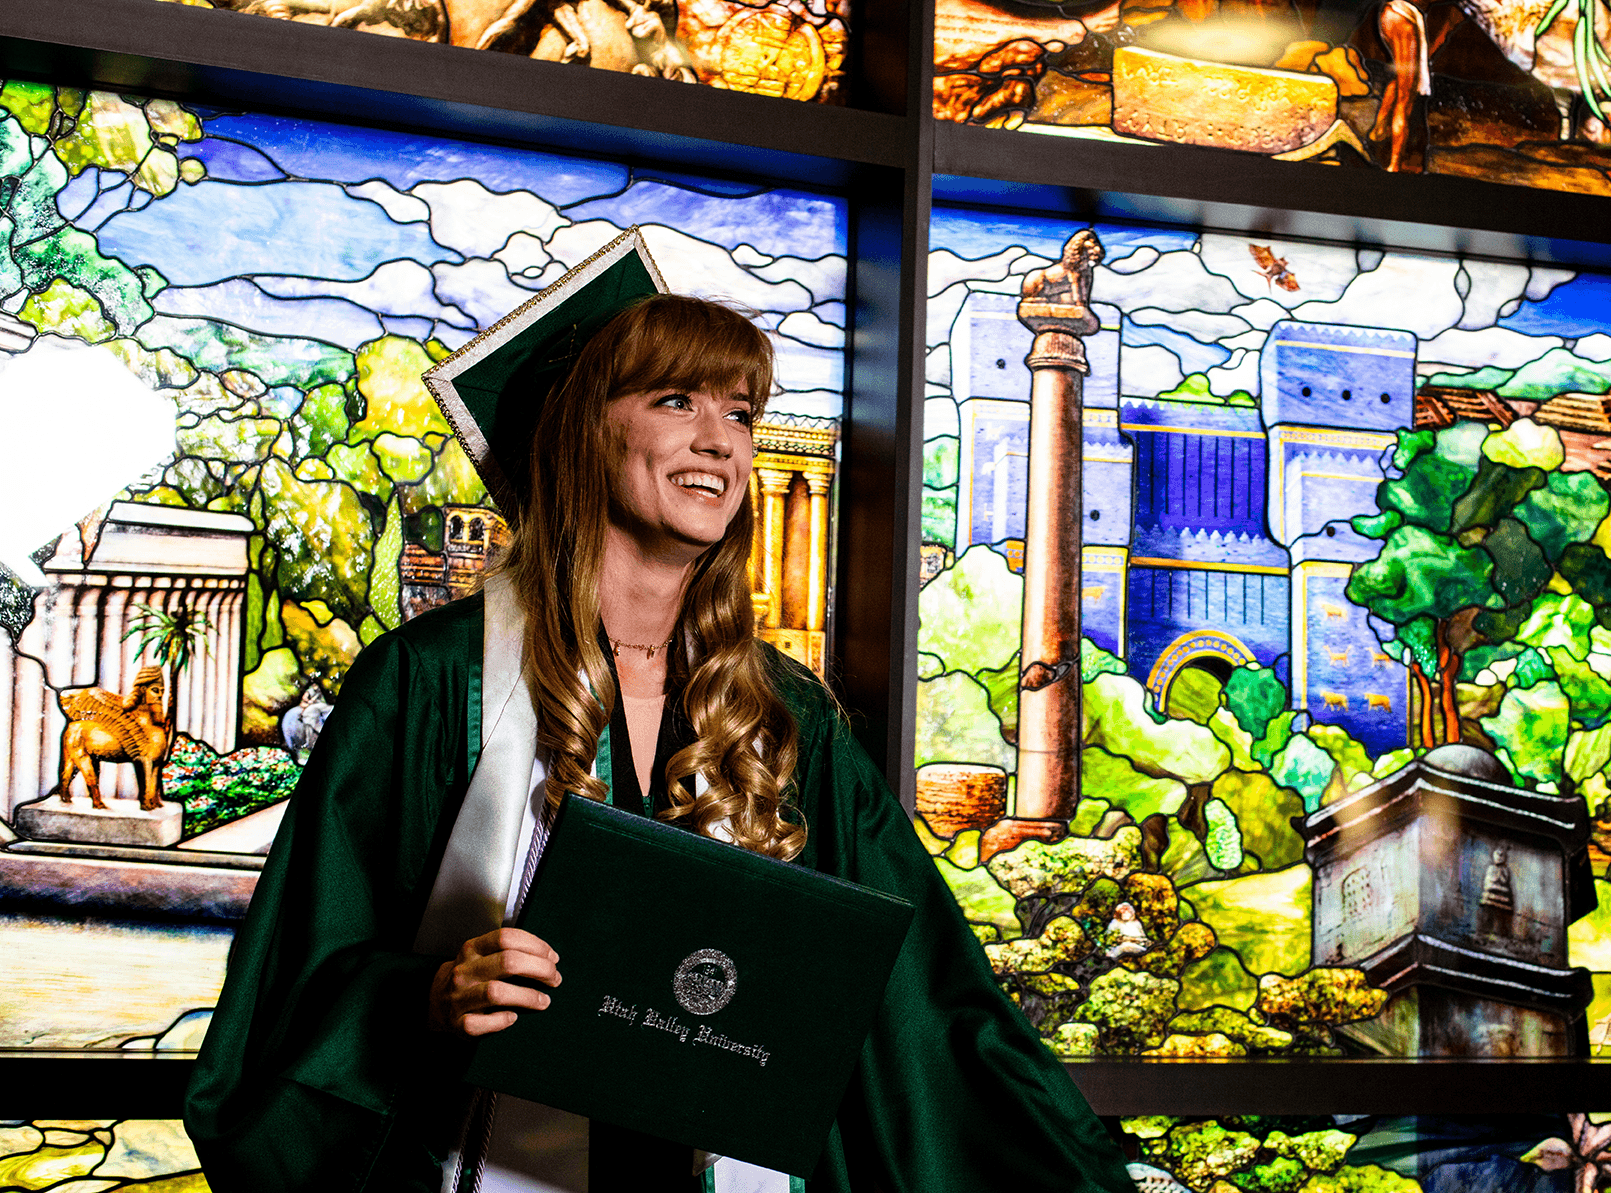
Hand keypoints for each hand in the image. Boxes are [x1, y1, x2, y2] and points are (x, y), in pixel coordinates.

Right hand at [427, 927, 561, 1036]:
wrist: (435, 1001)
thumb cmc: (471, 977)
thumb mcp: (483, 956)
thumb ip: (509, 952)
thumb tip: (549, 958)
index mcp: (472, 949)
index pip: (506, 938)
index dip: (535, 945)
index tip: (552, 957)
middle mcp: (464, 971)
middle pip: (508, 962)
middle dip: (539, 969)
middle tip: (554, 978)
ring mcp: (459, 998)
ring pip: (496, 992)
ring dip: (527, 996)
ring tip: (543, 1001)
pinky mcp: (458, 1023)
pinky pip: (481, 1023)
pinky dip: (501, 1021)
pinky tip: (513, 1018)